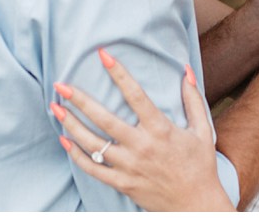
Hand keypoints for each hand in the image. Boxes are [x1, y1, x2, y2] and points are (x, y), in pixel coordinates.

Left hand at [52, 50, 233, 210]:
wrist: (196, 204)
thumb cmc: (200, 165)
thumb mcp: (203, 130)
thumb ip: (192, 98)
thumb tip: (185, 69)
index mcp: (161, 130)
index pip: (136, 95)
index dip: (119, 73)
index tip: (103, 55)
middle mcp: (142, 146)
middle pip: (104, 119)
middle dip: (79, 100)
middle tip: (61, 84)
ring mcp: (129, 166)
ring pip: (92, 143)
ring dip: (71, 124)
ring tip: (55, 108)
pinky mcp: (122, 183)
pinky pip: (92, 168)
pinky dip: (75, 154)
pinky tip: (64, 139)